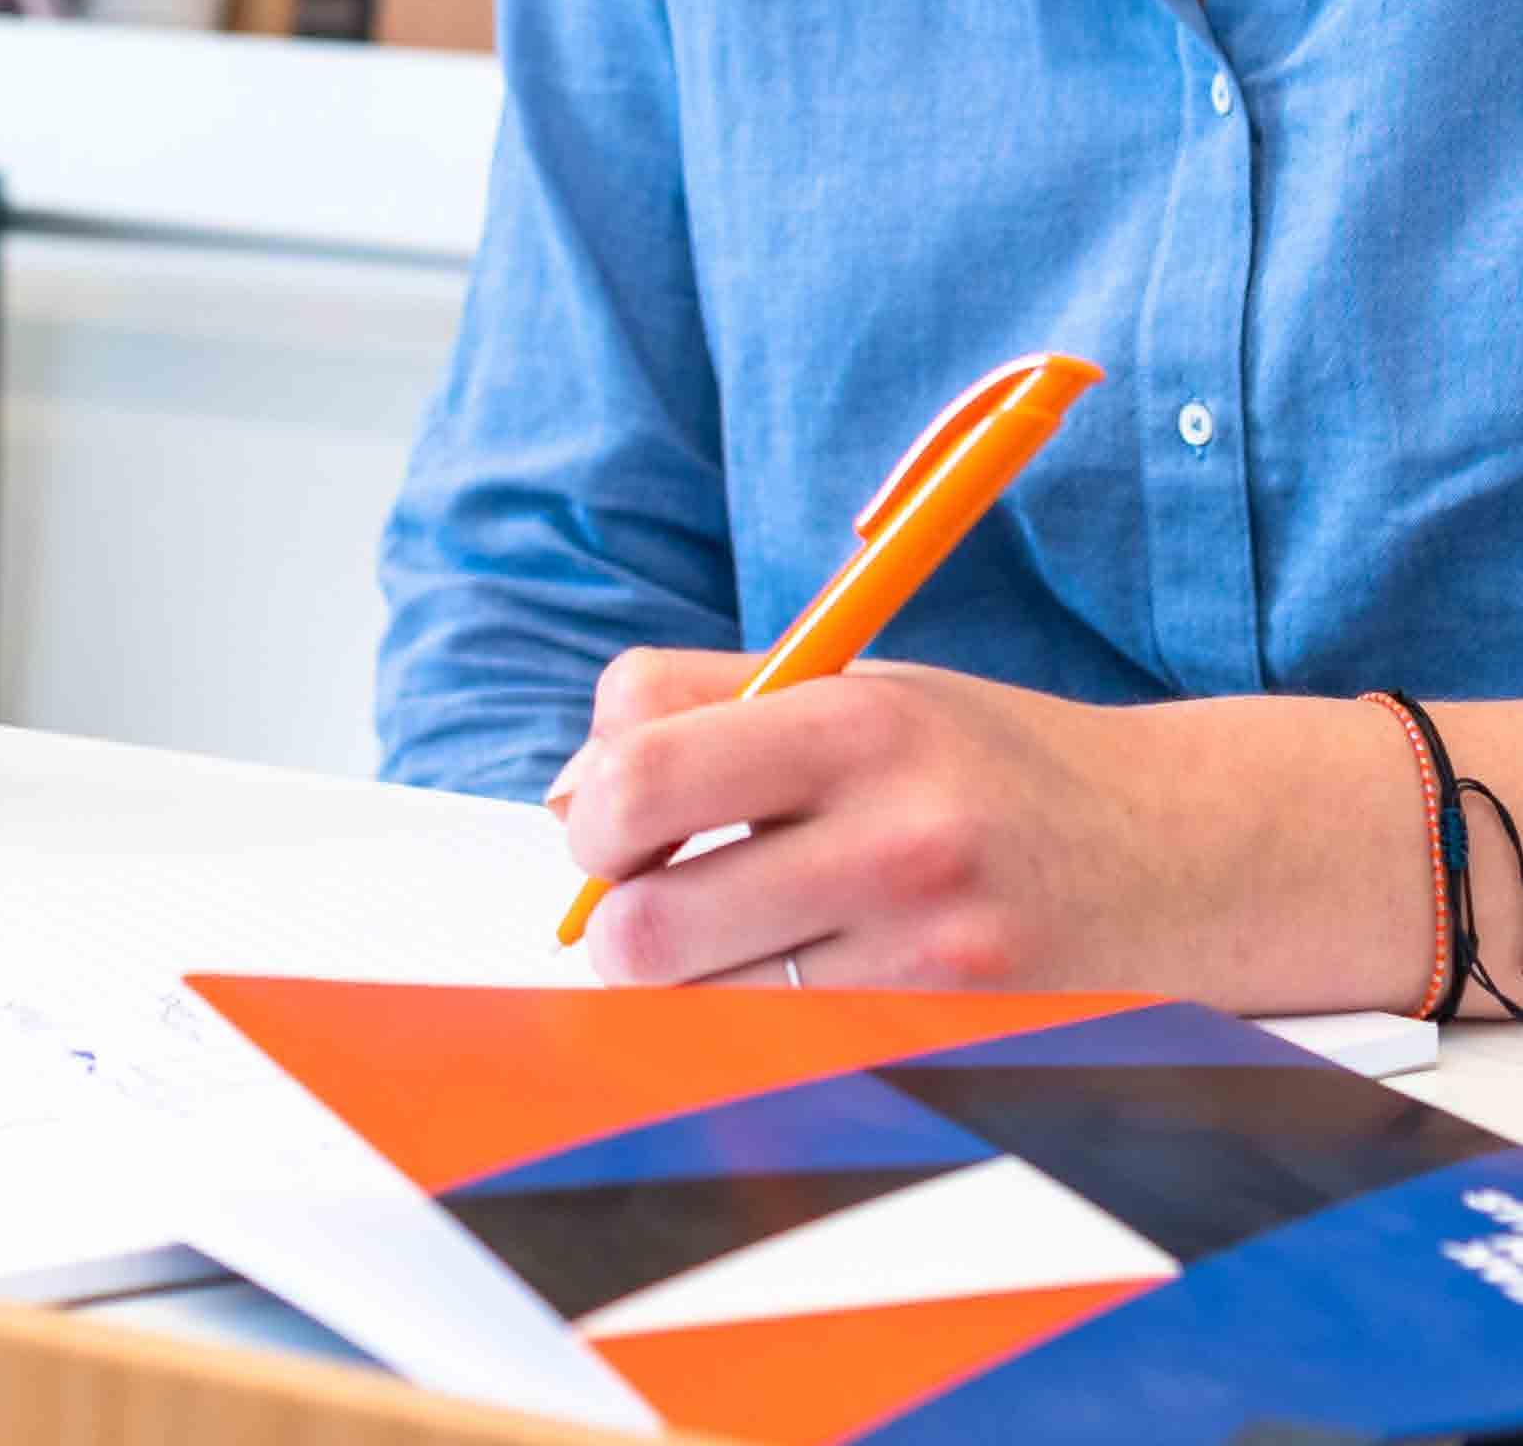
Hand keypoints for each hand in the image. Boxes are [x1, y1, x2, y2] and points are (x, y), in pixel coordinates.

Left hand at [552, 646, 1428, 1008]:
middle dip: (618, 922)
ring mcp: (927, 962)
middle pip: (643, 924)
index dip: (593, 806)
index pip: (638, 769)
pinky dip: (769, 1035)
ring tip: (747, 943)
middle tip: (662, 901)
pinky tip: (813, 990)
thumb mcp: (858, 687)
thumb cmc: (984, 765)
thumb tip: (565, 795)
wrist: (1184, 852)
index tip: (620, 822)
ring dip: (693, 989)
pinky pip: (787, 1063)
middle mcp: (893, 840)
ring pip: (702, 1014)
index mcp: (854, 723)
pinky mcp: (954, 1049)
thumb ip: (698, 704)